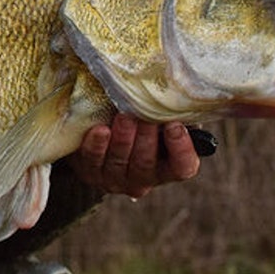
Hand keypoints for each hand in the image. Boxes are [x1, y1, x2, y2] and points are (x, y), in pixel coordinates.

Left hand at [72, 113, 201, 198]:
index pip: (183, 167)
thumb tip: (175, 94)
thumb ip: (167, 114)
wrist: (98, 135)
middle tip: (145, 117)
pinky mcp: (91, 172)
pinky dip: (97, 144)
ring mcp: (115, 179)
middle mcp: (142, 179)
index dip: (181, 149)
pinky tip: (99, 129)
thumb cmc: (136, 124)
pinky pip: (93, 160)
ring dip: (123, 138)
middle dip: (146, 138)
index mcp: (167, 168)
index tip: (174, 125)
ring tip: (124, 116)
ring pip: (120, 161)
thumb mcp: (156, 121)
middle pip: (146, 163)